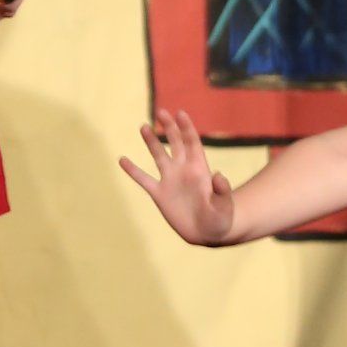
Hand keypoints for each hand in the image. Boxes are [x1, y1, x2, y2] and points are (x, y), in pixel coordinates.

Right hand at [120, 107, 235, 244]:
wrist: (206, 233)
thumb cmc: (220, 218)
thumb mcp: (224, 205)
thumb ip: (222, 191)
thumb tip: (219, 175)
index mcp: (200, 169)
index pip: (192, 143)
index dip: (186, 128)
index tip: (180, 113)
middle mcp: (183, 170)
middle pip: (175, 143)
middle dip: (169, 127)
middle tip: (161, 112)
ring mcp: (170, 181)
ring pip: (158, 156)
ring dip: (151, 142)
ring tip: (144, 126)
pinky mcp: (159, 194)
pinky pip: (143, 179)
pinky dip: (132, 170)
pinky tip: (122, 159)